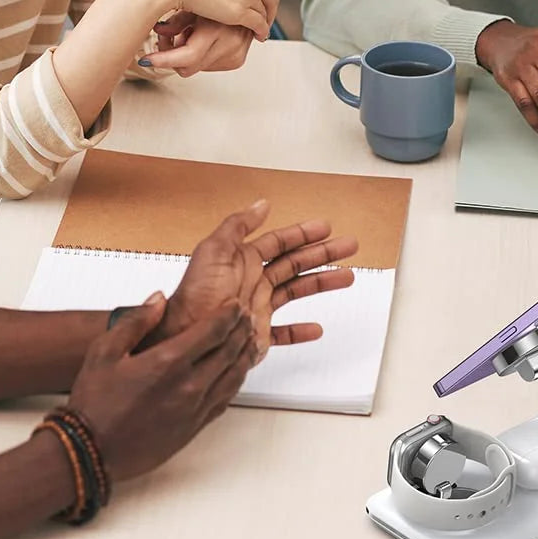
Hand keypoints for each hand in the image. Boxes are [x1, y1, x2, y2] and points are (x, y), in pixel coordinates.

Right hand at [67, 298, 254, 480]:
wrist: (92, 450)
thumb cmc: (94, 404)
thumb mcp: (105, 351)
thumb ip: (135, 321)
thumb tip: (158, 300)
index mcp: (167, 362)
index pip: (212, 331)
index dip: (228, 314)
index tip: (234, 305)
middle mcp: (188, 386)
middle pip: (229, 351)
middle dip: (241, 330)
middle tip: (247, 318)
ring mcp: (194, 409)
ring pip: (233, 377)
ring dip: (245, 356)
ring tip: (250, 341)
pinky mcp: (194, 428)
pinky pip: (224, 401)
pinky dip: (236, 383)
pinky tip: (236, 375)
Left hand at [145, 13, 254, 75]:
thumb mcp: (193, 4)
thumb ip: (175, 22)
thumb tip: (157, 30)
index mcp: (218, 28)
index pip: (187, 57)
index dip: (163, 60)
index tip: (146, 60)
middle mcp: (230, 44)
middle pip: (188, 67)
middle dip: (172, 56)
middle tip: (166, 39)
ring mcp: (236, 54)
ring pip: (196, 68)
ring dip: (186, 55)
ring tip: (189, 33)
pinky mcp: (238, 60)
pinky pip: (207, 66)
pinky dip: (200, 55)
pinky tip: (201, 38)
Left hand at [155, 200, 357, 356]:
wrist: (189, 335)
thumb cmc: (196, 295)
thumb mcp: (214, 250)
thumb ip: (238, 225)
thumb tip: (260, 204)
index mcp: (243, 260)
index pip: (280, 242)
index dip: (303, 233)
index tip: (326, 227)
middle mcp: (252, 281)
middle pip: (295, 263)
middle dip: (323, 254)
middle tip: (348, 246)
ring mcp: (257, 307)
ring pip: (296, 292)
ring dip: (321, 283)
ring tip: (347, 277)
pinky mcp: (258, 333)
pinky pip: (284, 332)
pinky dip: (300, 331)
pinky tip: (315, 328)